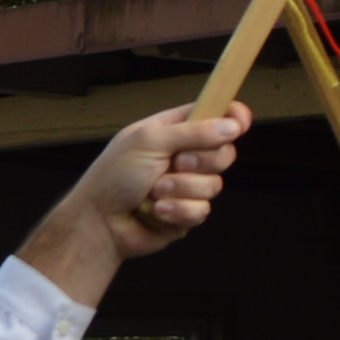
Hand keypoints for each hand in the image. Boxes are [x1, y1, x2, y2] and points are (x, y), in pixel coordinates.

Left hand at [19, 102, 248, 300]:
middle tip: (176, 163)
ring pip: (214, 185)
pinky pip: (202, 211)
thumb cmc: (113, 176)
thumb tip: (232, 125)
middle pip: (223, 153)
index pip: (213, 117)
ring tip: (154, 192)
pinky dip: (178, 211)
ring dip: (182, 189)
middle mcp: (182, 156)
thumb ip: (192, 132)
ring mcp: (186, 186)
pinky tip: (157, 212)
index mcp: (172, 130)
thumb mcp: (149, 141)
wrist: (99, 222)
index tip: (239, 122)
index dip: (231, 118)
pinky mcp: (185, 213)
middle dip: (202, 161)